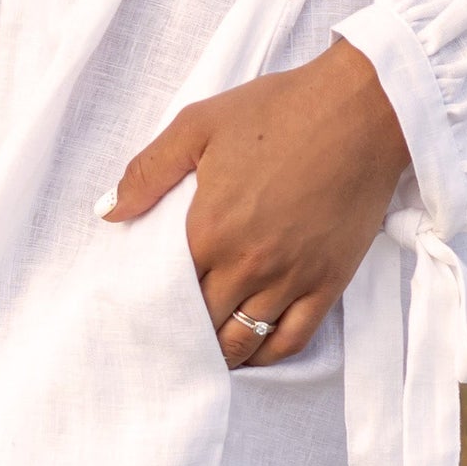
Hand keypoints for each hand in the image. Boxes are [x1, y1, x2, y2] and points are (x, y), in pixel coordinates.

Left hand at [101, 41, 406, 367]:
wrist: (358, 111)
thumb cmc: (278, 111)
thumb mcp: (198, 125)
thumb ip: (148, 171)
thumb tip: (108, 212)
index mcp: (208, 229)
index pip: (168, 289)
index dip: (155, 302)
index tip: (146, 307)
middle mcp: (246, 264)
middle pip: (204, 321)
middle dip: (185, 330)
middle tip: (172, 334)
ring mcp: (289, 278)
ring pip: (244, 340)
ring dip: (222, 350)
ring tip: (206, 350)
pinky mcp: (327, 283)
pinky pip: (293, 339)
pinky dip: (268, 354)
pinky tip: (254, 352)